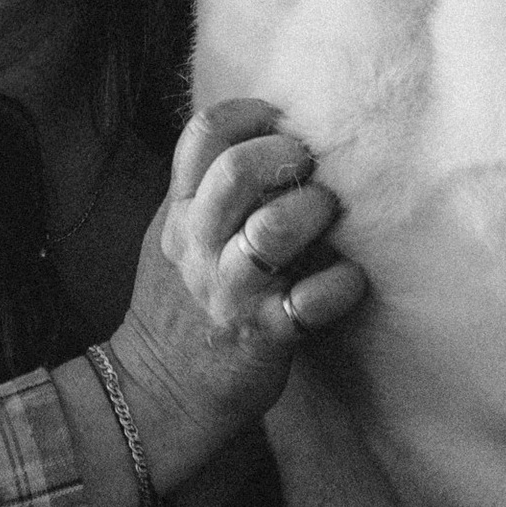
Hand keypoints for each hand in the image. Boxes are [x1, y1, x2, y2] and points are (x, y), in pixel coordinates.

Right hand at [105, 100, 365, 500]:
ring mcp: (232, 290)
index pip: (202, 132)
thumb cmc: (178, 305)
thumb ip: (204, 191)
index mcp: (179, 212)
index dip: (250, 113)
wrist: (157, 393)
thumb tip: (259, 137)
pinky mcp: (266, 335)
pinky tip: (348, 278)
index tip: (281, 120)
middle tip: (312, 166)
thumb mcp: (173, 237)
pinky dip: (341, 284)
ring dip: (314, 210)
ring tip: (328, 215)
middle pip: (238, 169)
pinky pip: (312, 301)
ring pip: (274, 229)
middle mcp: (201, 244)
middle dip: (288, 154)